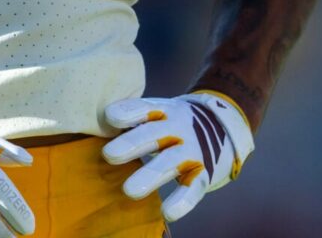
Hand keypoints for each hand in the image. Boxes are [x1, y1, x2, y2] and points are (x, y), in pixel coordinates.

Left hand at [101, 90, 254, 221]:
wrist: (222, 125)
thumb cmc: (173, 122)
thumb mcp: (159, 111)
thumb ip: (133, 118)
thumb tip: (99, 124)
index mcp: (163, 110)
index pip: (144, 108)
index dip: (128, 112)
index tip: (110, 118)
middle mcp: (178, 127)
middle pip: (153, 134)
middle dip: (131, 143)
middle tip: (108, 154)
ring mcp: (192, 149)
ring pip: (170, 161)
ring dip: (150, 175)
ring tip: (129, 191)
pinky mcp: (203, 172)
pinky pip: (194, 187)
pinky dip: (182, 200)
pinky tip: (168, 213)